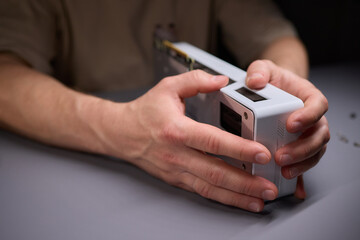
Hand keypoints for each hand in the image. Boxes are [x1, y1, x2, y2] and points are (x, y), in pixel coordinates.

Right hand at [107, 70, 277, 211]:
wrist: (120, 133)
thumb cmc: (144, 111)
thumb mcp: (167, 87)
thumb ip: (195, 81)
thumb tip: (222, 81)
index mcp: (177, 130)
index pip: (213, 142)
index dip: (239, 149)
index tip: (262, 154)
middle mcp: (177, 154)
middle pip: (215, 172)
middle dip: (246, 182)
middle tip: (269, 187)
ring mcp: (176, 170)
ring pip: (210, 187)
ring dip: (237, 196)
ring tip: (260, 200)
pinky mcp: (175, 179)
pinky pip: (201, 191)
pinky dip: (222, 198)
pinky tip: (238, 200)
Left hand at [246, 60, 329, 198]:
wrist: (273, 92)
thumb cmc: (273, 82)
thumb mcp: (264, 70)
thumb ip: (259, 70)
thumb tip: (254, 80)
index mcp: (308, 98)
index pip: (318, 106)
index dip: (308, 116)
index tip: (293, 123)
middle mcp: (311, 119)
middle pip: (318, 135)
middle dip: (302, 148)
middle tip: (283, 155)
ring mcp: (305, 136)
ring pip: (313, 153)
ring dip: (301, 164)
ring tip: (284, 171)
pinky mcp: (297, 149)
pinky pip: (303, 165)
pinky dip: (300, 177)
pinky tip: (294, 188)